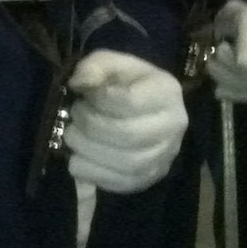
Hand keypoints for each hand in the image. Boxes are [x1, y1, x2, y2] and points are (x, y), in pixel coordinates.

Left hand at [61, 50, 187, 193]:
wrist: (146, 108)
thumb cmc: (126, 83)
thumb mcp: (111, 64)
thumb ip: (94, 67)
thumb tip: (78, 83)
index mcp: (166, 91)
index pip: (130, 101)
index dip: (99, 100)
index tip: (83, 94)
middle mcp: (174, 126)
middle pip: (128, 135)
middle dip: (91, 126)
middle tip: (74, 115)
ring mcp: (165, 156)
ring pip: (126, 163)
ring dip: (89, 151)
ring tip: (73, 136)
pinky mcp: (151, 178)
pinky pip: (122, 184)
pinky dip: (93, 173)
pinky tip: (78, 158)